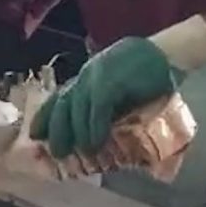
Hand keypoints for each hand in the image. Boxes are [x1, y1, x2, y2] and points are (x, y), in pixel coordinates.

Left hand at [30, 35, 179, 159]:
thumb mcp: (123, 91)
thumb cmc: (149, 74)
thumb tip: (104, 138)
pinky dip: (95, 127)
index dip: (45, 117)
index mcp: (88, 77)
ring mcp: (98, 76)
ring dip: (77, 134)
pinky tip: (95, 142)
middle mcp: (88, 76)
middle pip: (63, 105)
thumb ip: (111, 108)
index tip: (35, 135)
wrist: (170, 52)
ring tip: (79, 153)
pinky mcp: (113, 80)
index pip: (60, 97)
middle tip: (56, 153)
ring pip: (77, 108)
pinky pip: (98, 107)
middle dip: (56, 130)